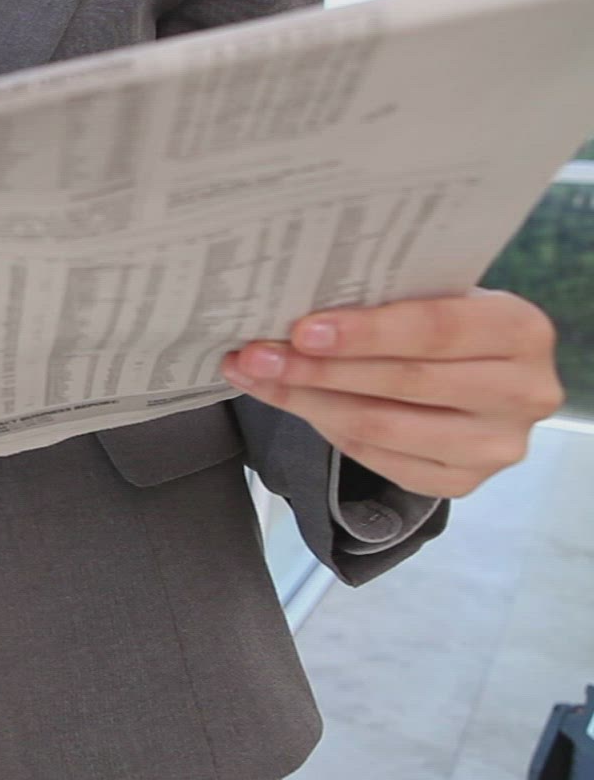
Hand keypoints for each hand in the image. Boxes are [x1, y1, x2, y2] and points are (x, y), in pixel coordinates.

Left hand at [221, 288, 562, 497]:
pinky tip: (289, 403)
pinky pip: (377, 458)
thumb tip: (291, 305)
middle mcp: (523, 392)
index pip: (437, 330)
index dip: (367, 332)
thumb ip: (386, 301)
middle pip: (404, 382)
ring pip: (382, 427)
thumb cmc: (443, 325)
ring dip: (307, 401)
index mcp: (522, 330)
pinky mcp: (463, 481)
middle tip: (255, 355)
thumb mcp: (434, 298)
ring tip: (256, 377)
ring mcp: (495, 445)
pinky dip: (325, 428)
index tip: (301, 330)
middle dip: (319, 369)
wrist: (475, 374)